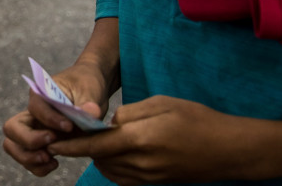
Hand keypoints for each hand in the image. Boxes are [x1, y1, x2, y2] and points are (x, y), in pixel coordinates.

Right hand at [3, 63, 108, 176]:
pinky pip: (28, 159)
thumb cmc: (86, 85)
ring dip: (29, 157)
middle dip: (29, 141)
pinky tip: (55, 163)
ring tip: (51, 159)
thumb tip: (90, 112)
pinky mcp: (40, 143)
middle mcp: (31, 113)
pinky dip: (37, 167)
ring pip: (13, 146)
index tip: (69, 127)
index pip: (35, 108)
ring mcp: (33, 129)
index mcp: (40, 94)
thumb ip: (88, 103)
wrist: (89, 92)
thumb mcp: (90, 90)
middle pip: (12, 128)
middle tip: (52, 143)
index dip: (50, 119)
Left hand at [49, 95, 244, 184]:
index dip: (71, 145)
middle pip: (99, 159)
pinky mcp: (155, 183)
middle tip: (76, 133)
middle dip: (84, 148)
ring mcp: (149, 177)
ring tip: (98, 141)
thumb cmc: (198, 120)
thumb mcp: (162, 104)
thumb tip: (109, 124)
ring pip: (110, 170)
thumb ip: (130, 113)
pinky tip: (117, 153)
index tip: (51, 142)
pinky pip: (124, 178)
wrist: (230, 150)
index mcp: (141, 139)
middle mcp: (142, 163)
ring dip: (99, 157)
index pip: (96, 146)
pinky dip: (113, 166)